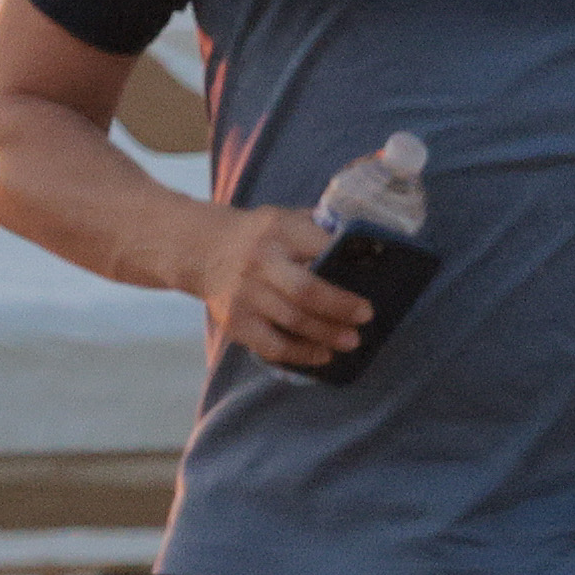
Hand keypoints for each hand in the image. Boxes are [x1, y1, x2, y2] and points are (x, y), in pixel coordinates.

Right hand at [192, 201, 370, 375]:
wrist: (204, 249)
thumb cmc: (260, 236)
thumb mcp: (285, 219)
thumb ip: (319, 229)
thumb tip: (367, 246)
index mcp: (279, 231)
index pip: (319, 248)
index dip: (346, 265)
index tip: (371, 280)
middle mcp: (260, 263)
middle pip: (305, 291)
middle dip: (340, 306)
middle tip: (365, 316)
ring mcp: (246, 295)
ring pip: (293, 321)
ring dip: (327, 334)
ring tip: (352, 340)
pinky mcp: (236, 322)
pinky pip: (273, 346)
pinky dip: (301, 354)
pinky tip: (322, 355)